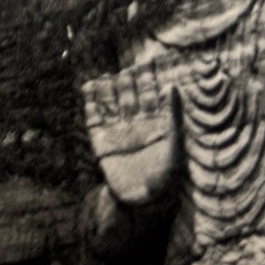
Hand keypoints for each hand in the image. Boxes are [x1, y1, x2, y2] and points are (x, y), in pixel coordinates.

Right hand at [82, 61, 180, 207]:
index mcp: (156, 124)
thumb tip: (173, 86)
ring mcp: (118, 132)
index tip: (150, 61)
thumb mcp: (175, 146)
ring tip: (103, 76)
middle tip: (126, 68)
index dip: (151, 78)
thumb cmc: (165, 178)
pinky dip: (91, 103)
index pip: (153, 95)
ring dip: (107, 90)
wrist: (141, 203)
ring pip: (112, 104)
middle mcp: (137, 125)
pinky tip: (89, 89)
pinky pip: (95, 118)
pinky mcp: (102, 141)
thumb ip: (172, 116)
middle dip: (128, 82)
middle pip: (131, 96)